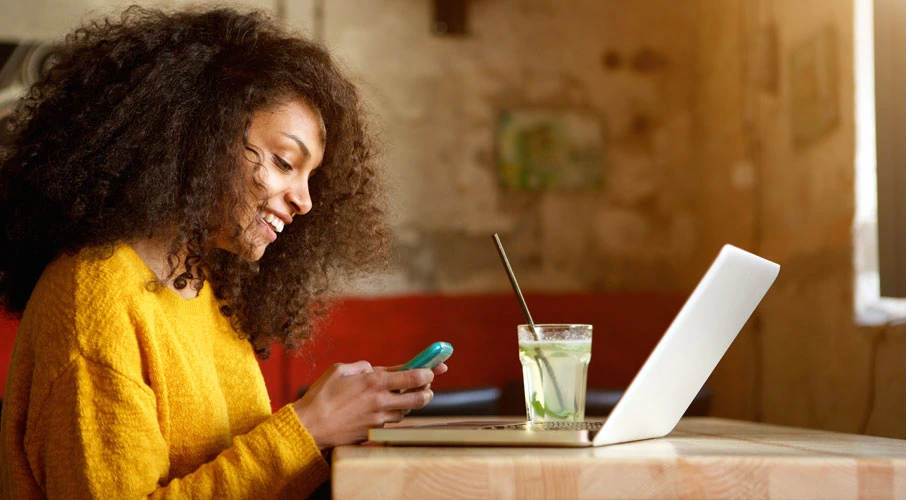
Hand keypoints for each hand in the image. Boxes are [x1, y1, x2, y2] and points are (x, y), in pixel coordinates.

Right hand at [292, 361, 441, 449]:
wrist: (310, 427)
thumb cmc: (321, 396)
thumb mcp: (339, 370)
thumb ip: (362, 367)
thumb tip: (374, 370)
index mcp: (375, 382)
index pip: (413, 376)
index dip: (429, 371)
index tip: (437, 368)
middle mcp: (381, 401)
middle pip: (419, 398)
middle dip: (428, 391)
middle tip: (427, 387)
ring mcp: (379, 419)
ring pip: (406, 412)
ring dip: (408, 404)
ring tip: (402, 397)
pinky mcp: (373, 432)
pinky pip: (391, 422)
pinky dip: (392, 415)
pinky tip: (383, 409)